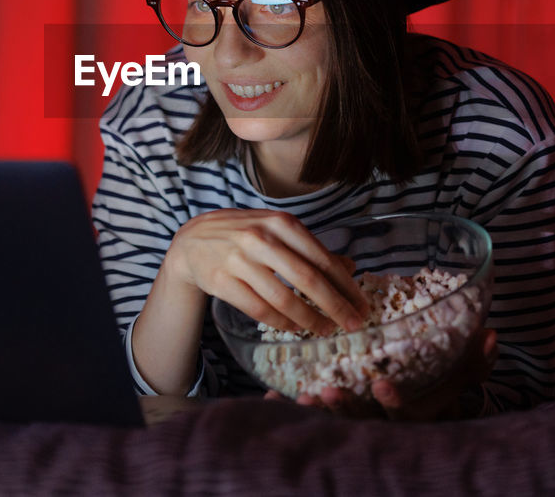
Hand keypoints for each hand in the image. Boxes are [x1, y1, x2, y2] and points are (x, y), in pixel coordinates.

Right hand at [165, 208, 367, 336]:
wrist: (193, 240)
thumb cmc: (244, 234)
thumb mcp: (278, 231)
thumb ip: (311, 248)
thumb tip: (349, 267)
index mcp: (281, 223)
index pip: (321, 258)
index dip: (345, 285)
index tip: (361, 304)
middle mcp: (261, 238)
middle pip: (307, 279)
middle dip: (335, 306)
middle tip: (352, 325)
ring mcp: (239, 260)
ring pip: (283, 298)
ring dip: (308, 319)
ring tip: (324, 330)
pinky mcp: (222, 281)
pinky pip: (259, 309)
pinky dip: (281, 322)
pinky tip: (294, 327)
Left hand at [265, 327, 498, 420]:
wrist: (408, 430)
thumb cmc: (433, 397)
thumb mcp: (455, 383)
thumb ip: (473, 362)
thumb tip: (491, 333)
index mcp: (411, 419)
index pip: (404, 417)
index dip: (394, 402)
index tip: (382, 382)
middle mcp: (380, 430)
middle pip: (362, 425)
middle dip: (344, 409)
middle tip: (326, 390)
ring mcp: (353, 432)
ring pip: (333, 429)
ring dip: (316, 413)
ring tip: (303, 395)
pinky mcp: (328, 430)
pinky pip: (304, 427)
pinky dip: (287, 413)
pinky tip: (272, 397)